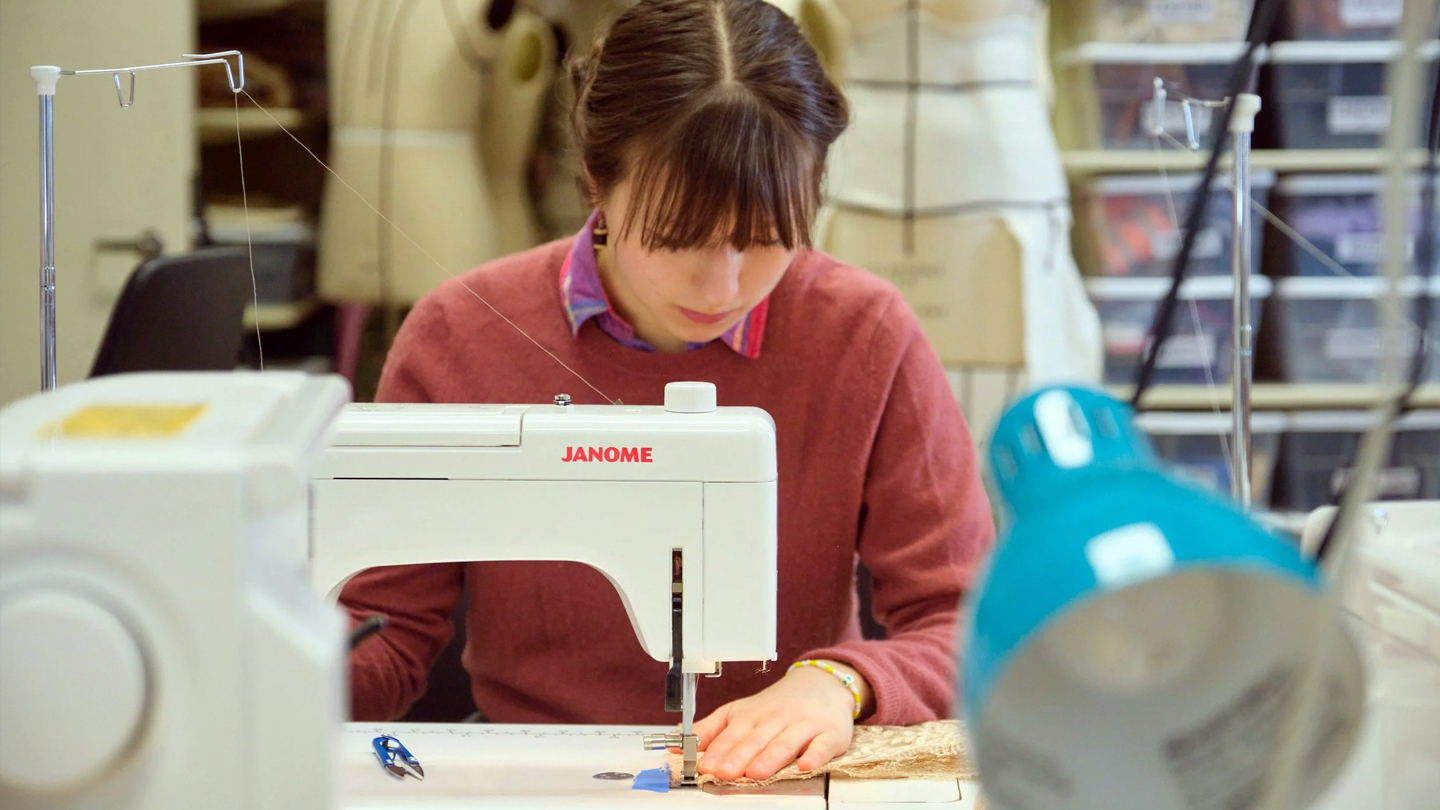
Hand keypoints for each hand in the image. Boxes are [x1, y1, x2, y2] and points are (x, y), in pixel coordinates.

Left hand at [691, 660, 870, 781]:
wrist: (821, 683)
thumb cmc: (777, 704)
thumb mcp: (739, 710)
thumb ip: (710, 730)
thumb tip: (678, 745)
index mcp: (753, 714)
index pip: (733, 733)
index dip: (719, 749)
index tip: (706, 764)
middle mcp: (777, 718)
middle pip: (757, 738)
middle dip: (740, 756)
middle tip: (725, 772)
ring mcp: (805, 725)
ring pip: (786, 741)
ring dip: (771, 757)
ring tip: (756, 772)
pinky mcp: (830, 733)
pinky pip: (823, 745)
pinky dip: (815, 755)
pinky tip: (805, 765)